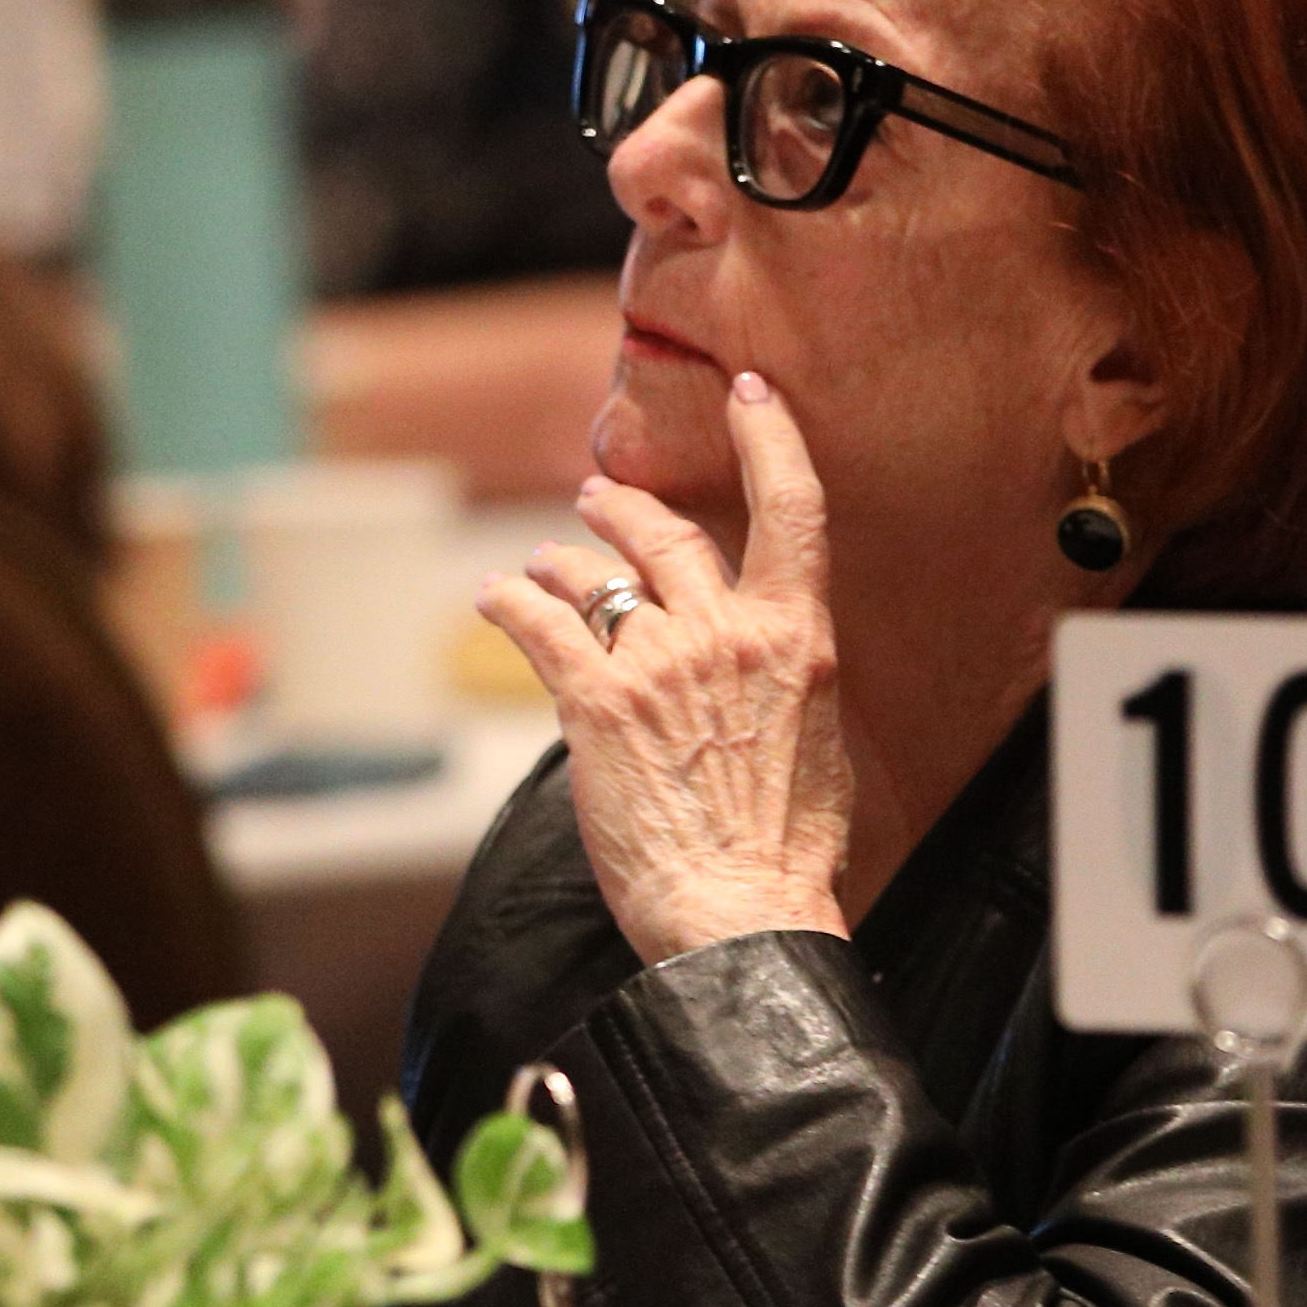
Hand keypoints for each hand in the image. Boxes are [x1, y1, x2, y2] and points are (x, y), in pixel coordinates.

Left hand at [477, 367, 852, 955]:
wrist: (742, 912)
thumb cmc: (787, 850)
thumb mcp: (816, 743)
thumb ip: (786, 681)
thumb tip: (765, 664)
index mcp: (797, 640)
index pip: (793, 511)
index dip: (771, 440)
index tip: (752, 394)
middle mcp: (726, 633)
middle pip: (666, 536)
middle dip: (625, 508)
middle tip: (597, 497)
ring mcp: (656, 663)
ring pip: (594, 577)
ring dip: (560, 562)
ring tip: (541, 565)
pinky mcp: (593, 703)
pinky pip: (537, 625)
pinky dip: (508, 602)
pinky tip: (490, 597)